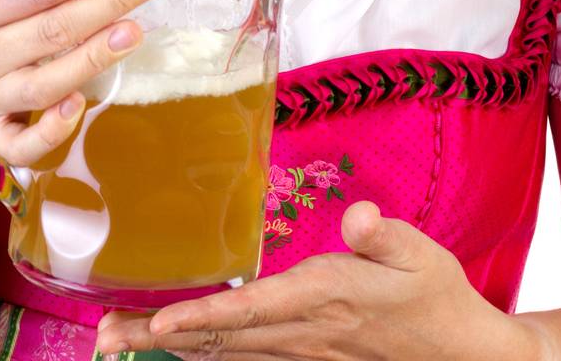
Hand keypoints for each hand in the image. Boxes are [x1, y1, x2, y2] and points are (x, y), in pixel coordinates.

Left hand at [95, 202, 530, 360]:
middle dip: (162, 337)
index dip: (206, 319)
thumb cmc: (436, 296)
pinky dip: (206, 356)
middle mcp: (305, 330)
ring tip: (118, 340)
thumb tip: (358, 215)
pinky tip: (179, 350)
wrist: (456, 353)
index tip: (160, 324)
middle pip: (222, 338)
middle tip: (104, 334)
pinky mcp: (307, 357)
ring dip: (172, 348)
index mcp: (329, 295)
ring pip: (225, 354)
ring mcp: (303, 351)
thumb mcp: (422, 255)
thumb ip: (385, 235)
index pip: (256, 310)